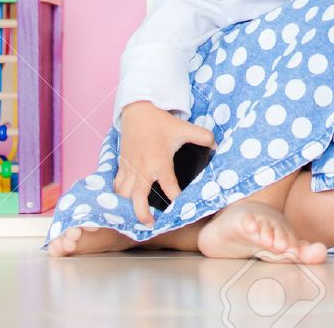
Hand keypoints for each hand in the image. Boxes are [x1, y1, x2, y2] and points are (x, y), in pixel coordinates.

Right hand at [115, 101, 216, 224]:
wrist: (138, 110)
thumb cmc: (161, 122)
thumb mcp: (184, 127)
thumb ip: (203, 137)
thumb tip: (216, 147)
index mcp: (160, 162)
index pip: (169, 187)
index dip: (176, 200)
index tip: (181, 208)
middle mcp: (143, 168)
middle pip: (137, 198)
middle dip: (142, 214)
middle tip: (151, 223)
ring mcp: (130, 168)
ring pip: (124, 194)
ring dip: (129, 206)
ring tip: (138, 215)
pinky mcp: (122, 165)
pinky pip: (117, 185)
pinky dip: (119, 195)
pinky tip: (126, 202)